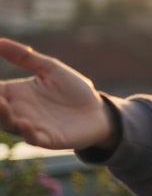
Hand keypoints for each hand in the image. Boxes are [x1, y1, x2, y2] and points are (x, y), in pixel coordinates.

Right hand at [0, 39, 117, 150]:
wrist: (99, 111)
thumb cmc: (73, 90)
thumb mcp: (49, 68)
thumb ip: (25, 57)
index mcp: (16, 93)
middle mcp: (19, 111)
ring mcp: (33, 126)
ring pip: (10, 124)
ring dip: (3, 115)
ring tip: (0, 103)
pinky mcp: (49, 139)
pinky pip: (34, 138)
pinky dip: (27, 132)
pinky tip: (25, 123)